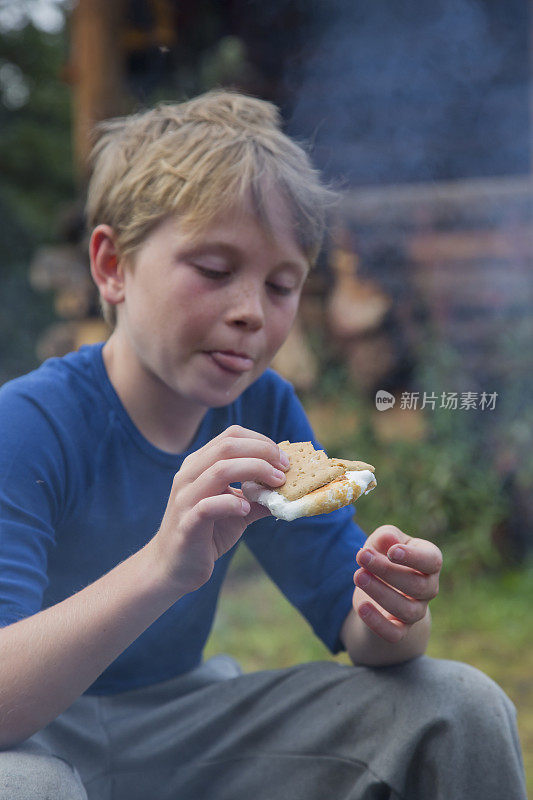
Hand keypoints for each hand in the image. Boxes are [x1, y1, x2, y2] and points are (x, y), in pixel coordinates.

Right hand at [150, 426, 287, 596]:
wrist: (174, 568)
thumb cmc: (207, 534)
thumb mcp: (238, 511)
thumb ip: (260, 497)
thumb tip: (291, 489)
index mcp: (199, 465)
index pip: (231, 436)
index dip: (261, 442)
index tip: (282, 459)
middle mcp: (189, 475)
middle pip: (227, 446)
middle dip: (263, 453)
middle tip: (284, 469)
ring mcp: (185, 498)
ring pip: (219, 470)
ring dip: (255, 471)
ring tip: (275, 485)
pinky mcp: (186, 524)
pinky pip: (208, 506)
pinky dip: (232, 504)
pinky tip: (246, 510)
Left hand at [353, 524, 441, 642]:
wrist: (377, 583)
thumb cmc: (384, 555)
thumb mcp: (383, 540)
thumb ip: (386, 536)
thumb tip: (389, 539)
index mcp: (429, 562)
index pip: (432, 561)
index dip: (414, 558)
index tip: (392, 552)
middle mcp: (428, 588)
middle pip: (417, 585)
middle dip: (387, 571)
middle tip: (362, 557)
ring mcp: (417, 610)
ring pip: (407, 610)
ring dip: (381, 593)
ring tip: (358, 576)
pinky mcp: (400, 629)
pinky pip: (395, 634)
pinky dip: (378, 623)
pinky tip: (362, 607)